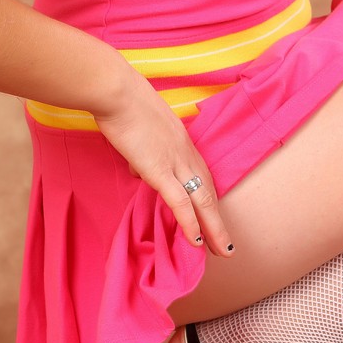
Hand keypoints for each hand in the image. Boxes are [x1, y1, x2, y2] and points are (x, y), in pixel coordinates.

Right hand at [93, 78, 232, 256]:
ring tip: (221, 250)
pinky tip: (196, 241)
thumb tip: (139, 167)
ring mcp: (175, 161)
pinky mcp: (159, 170)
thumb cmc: (122, 104)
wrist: (117, 92)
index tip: (213, 216)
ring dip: (213, 228)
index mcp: (181, 140)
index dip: (208, 197)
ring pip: (202, 200)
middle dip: (218, 220)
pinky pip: (180, 202)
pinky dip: (190, 222)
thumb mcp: (140, 129)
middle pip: (208, 191)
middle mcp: (185, 152)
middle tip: (226, 245)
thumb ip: (144, 149)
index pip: (200, 174)